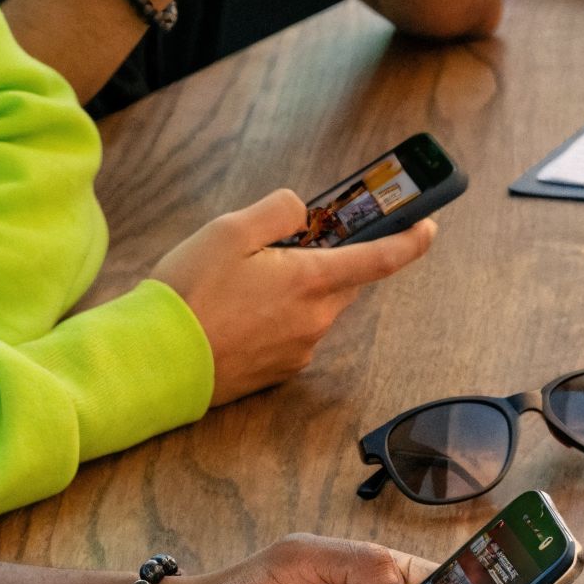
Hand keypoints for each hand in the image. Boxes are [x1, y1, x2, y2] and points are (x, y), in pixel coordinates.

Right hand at [149, 190, 435, 404]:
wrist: (155, 360)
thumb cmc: (189, 293)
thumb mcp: (229, 230)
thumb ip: (277, 211)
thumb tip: (303, 212)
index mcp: (310, 281)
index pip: (379, 259)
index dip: (410, 241)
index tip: (429, 227)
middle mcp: (315, 319)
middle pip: (344, 281)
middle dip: (331, 259)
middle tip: (295, 243)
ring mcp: (299, 350)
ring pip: (316, 307)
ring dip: (297, 288)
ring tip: (243, 281)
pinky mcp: (279, 372)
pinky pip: (293, 333)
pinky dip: (277, 316)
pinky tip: (237, 312)